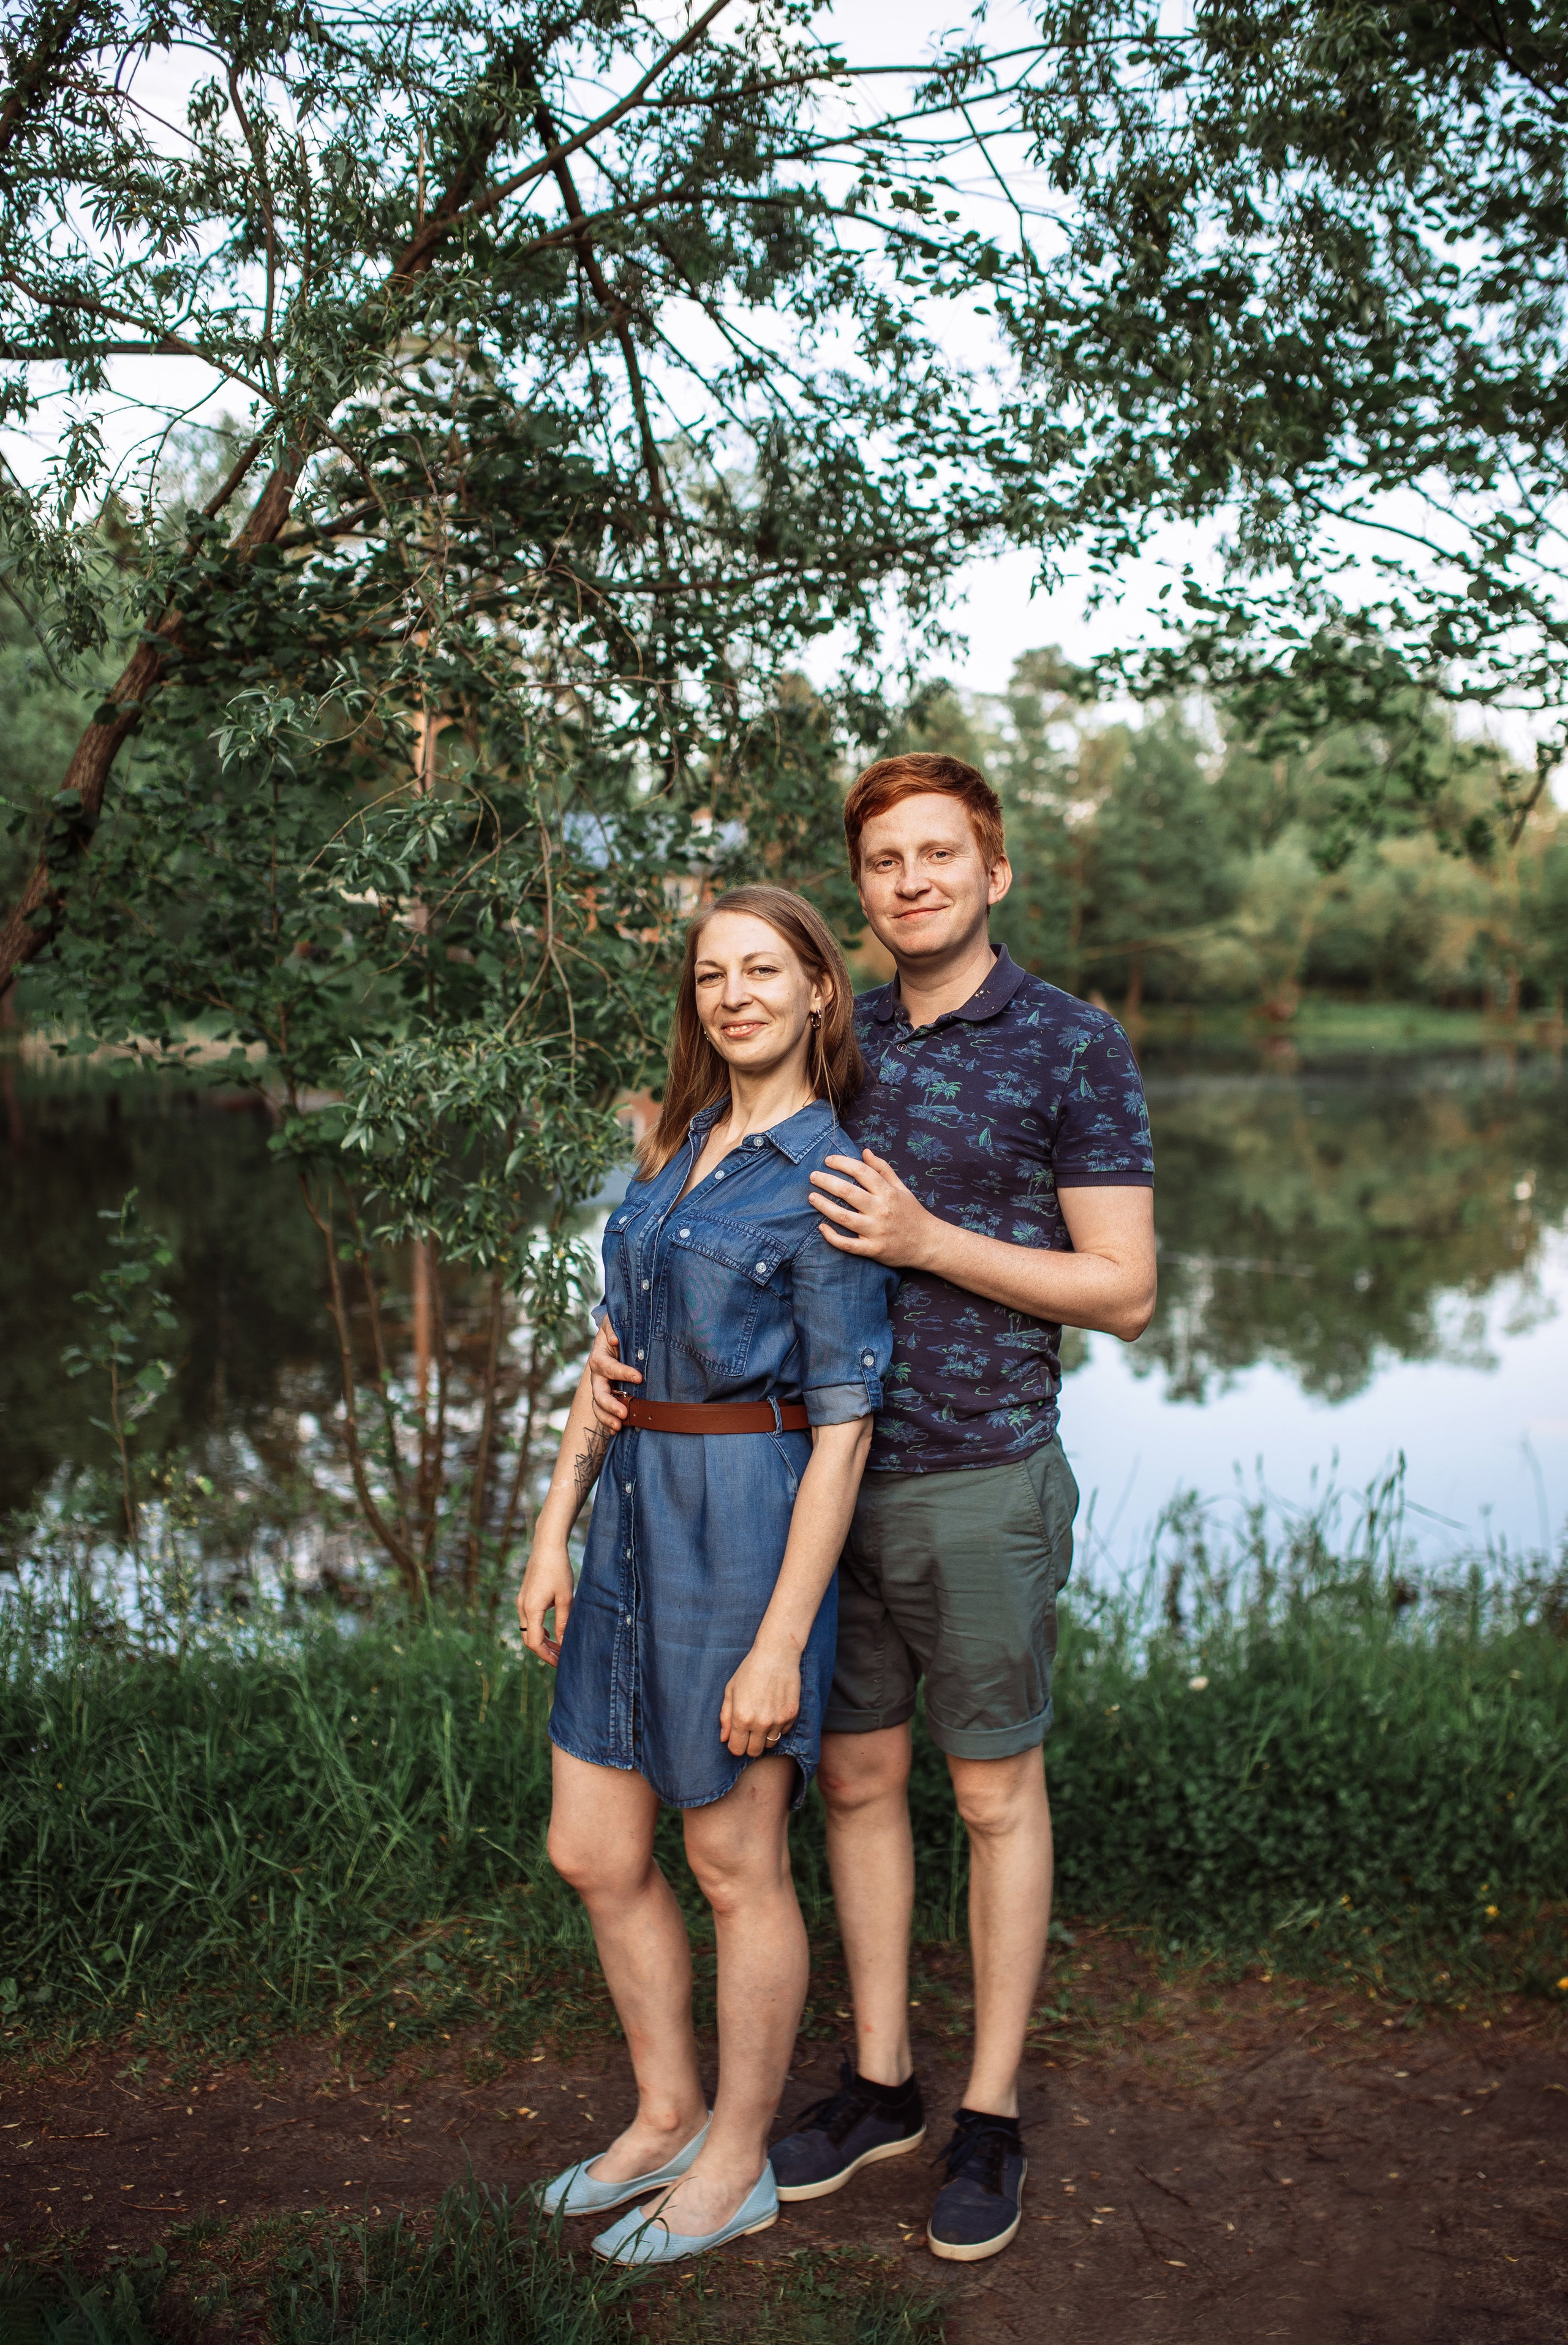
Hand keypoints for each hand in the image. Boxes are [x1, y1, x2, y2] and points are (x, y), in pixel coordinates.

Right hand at [517, 1543, 574, 1666]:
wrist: (547, 1546)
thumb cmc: (558, 1570)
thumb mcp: (565, 1598)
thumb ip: (563, 1622)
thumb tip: (564, 1644)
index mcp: (531, 1609)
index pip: (535, 1643)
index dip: (547, 1656)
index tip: (560, 1664)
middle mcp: (522, 1607)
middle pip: (529, 1640)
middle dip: (544, 1652)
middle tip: (561, 1659)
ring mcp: (521, 1601)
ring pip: (528, 1631)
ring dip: (542, 1641)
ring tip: (559, 1648)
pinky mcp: (525, 1596)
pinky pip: (529, 1620)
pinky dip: (539, 1630)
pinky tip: (552, 1634)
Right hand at [588, 1315, 641, 1432]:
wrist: (616, 1336)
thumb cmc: (618, 1329)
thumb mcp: (614, 1322)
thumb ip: (613, 1328)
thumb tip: (615, 1340)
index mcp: (599, 1356)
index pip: (608, 1366)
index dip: (622, 1372)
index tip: (638, 1378)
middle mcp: (598, 1374)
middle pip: (599, 1392)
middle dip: (610, 1404)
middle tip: (624, 1413)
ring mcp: (602, 1386)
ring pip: (598, 1404)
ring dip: (607, 1416)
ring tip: (619, 1425)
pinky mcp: (609, 1394)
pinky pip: (604, 1410)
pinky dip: (608, 1421)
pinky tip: (618, 1429)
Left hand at [719, 1636, 801, 1758]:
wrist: (777, 1655)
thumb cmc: (750, 1670)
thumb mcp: (731, 1690)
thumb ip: (725, 1717)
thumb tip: (724, 1738)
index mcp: (742, 1718)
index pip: (737, 1749)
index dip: (735, 1745)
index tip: (737, 1737)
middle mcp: (760, 1723)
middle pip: (754, 1752)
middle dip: (749, 1745)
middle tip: (749, 1731)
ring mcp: (778, 1720)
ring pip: (770, 1744)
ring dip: (764, 1736)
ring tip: (762, 1717)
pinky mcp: (792, 1715)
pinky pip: (783, 1732)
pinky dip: (777, 1726)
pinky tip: (774, 1709)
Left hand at [808, 1147, 938, 1269]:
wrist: (928, 1243)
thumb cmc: (912, 1213)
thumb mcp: (901, 1188)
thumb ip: (883, 1169)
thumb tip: (865, 1152)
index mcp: (888, 1193)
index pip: (862, 1172)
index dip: (843, 1163)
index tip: (828, 1160)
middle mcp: (881, 1210)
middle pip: (848, 1192)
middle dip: (827, 1182)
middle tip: (813, 1176)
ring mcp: (876, 1231)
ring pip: (843, 1217)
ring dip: (824, 1205)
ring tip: (811, 1197)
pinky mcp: (873, 1249)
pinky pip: (848, 1244)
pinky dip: (832, 1236)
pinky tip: (821, 1228)